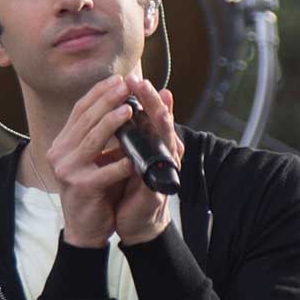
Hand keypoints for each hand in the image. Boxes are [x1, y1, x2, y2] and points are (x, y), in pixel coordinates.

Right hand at [46, 72, 148, 247]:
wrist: (86, 228)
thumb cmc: (95, 191)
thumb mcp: (95, 158)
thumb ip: (101, 136)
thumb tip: (122, 105)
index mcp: (63, 143)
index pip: (80, 110)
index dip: (98, 93)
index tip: (117, 79)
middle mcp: (60, 153)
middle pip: (86, 119)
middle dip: (107, 100)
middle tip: (126, 86)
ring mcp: (68, 170)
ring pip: (93, 139)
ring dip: (112, 122)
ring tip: (130, 109)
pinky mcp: (81, 187)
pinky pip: (105, 171)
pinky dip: (122, 162)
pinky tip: (135, 156)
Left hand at [109, 76, 178, 246]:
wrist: (137, 222)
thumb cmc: (134, 185)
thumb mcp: (132, 153)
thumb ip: (135, 130)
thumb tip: (132, 104)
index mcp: (155, 143)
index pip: (154, 113)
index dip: (147, 95)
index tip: (134, 77)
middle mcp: (164, 153)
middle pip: (163, 122)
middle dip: (153, 102)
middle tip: (143, 83)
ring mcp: (164, 171)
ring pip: (167, 142)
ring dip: (162, 123)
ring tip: (157, 106)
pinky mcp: (157, 190)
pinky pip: (159, 172)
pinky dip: (157, 160)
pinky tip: (152, 148)